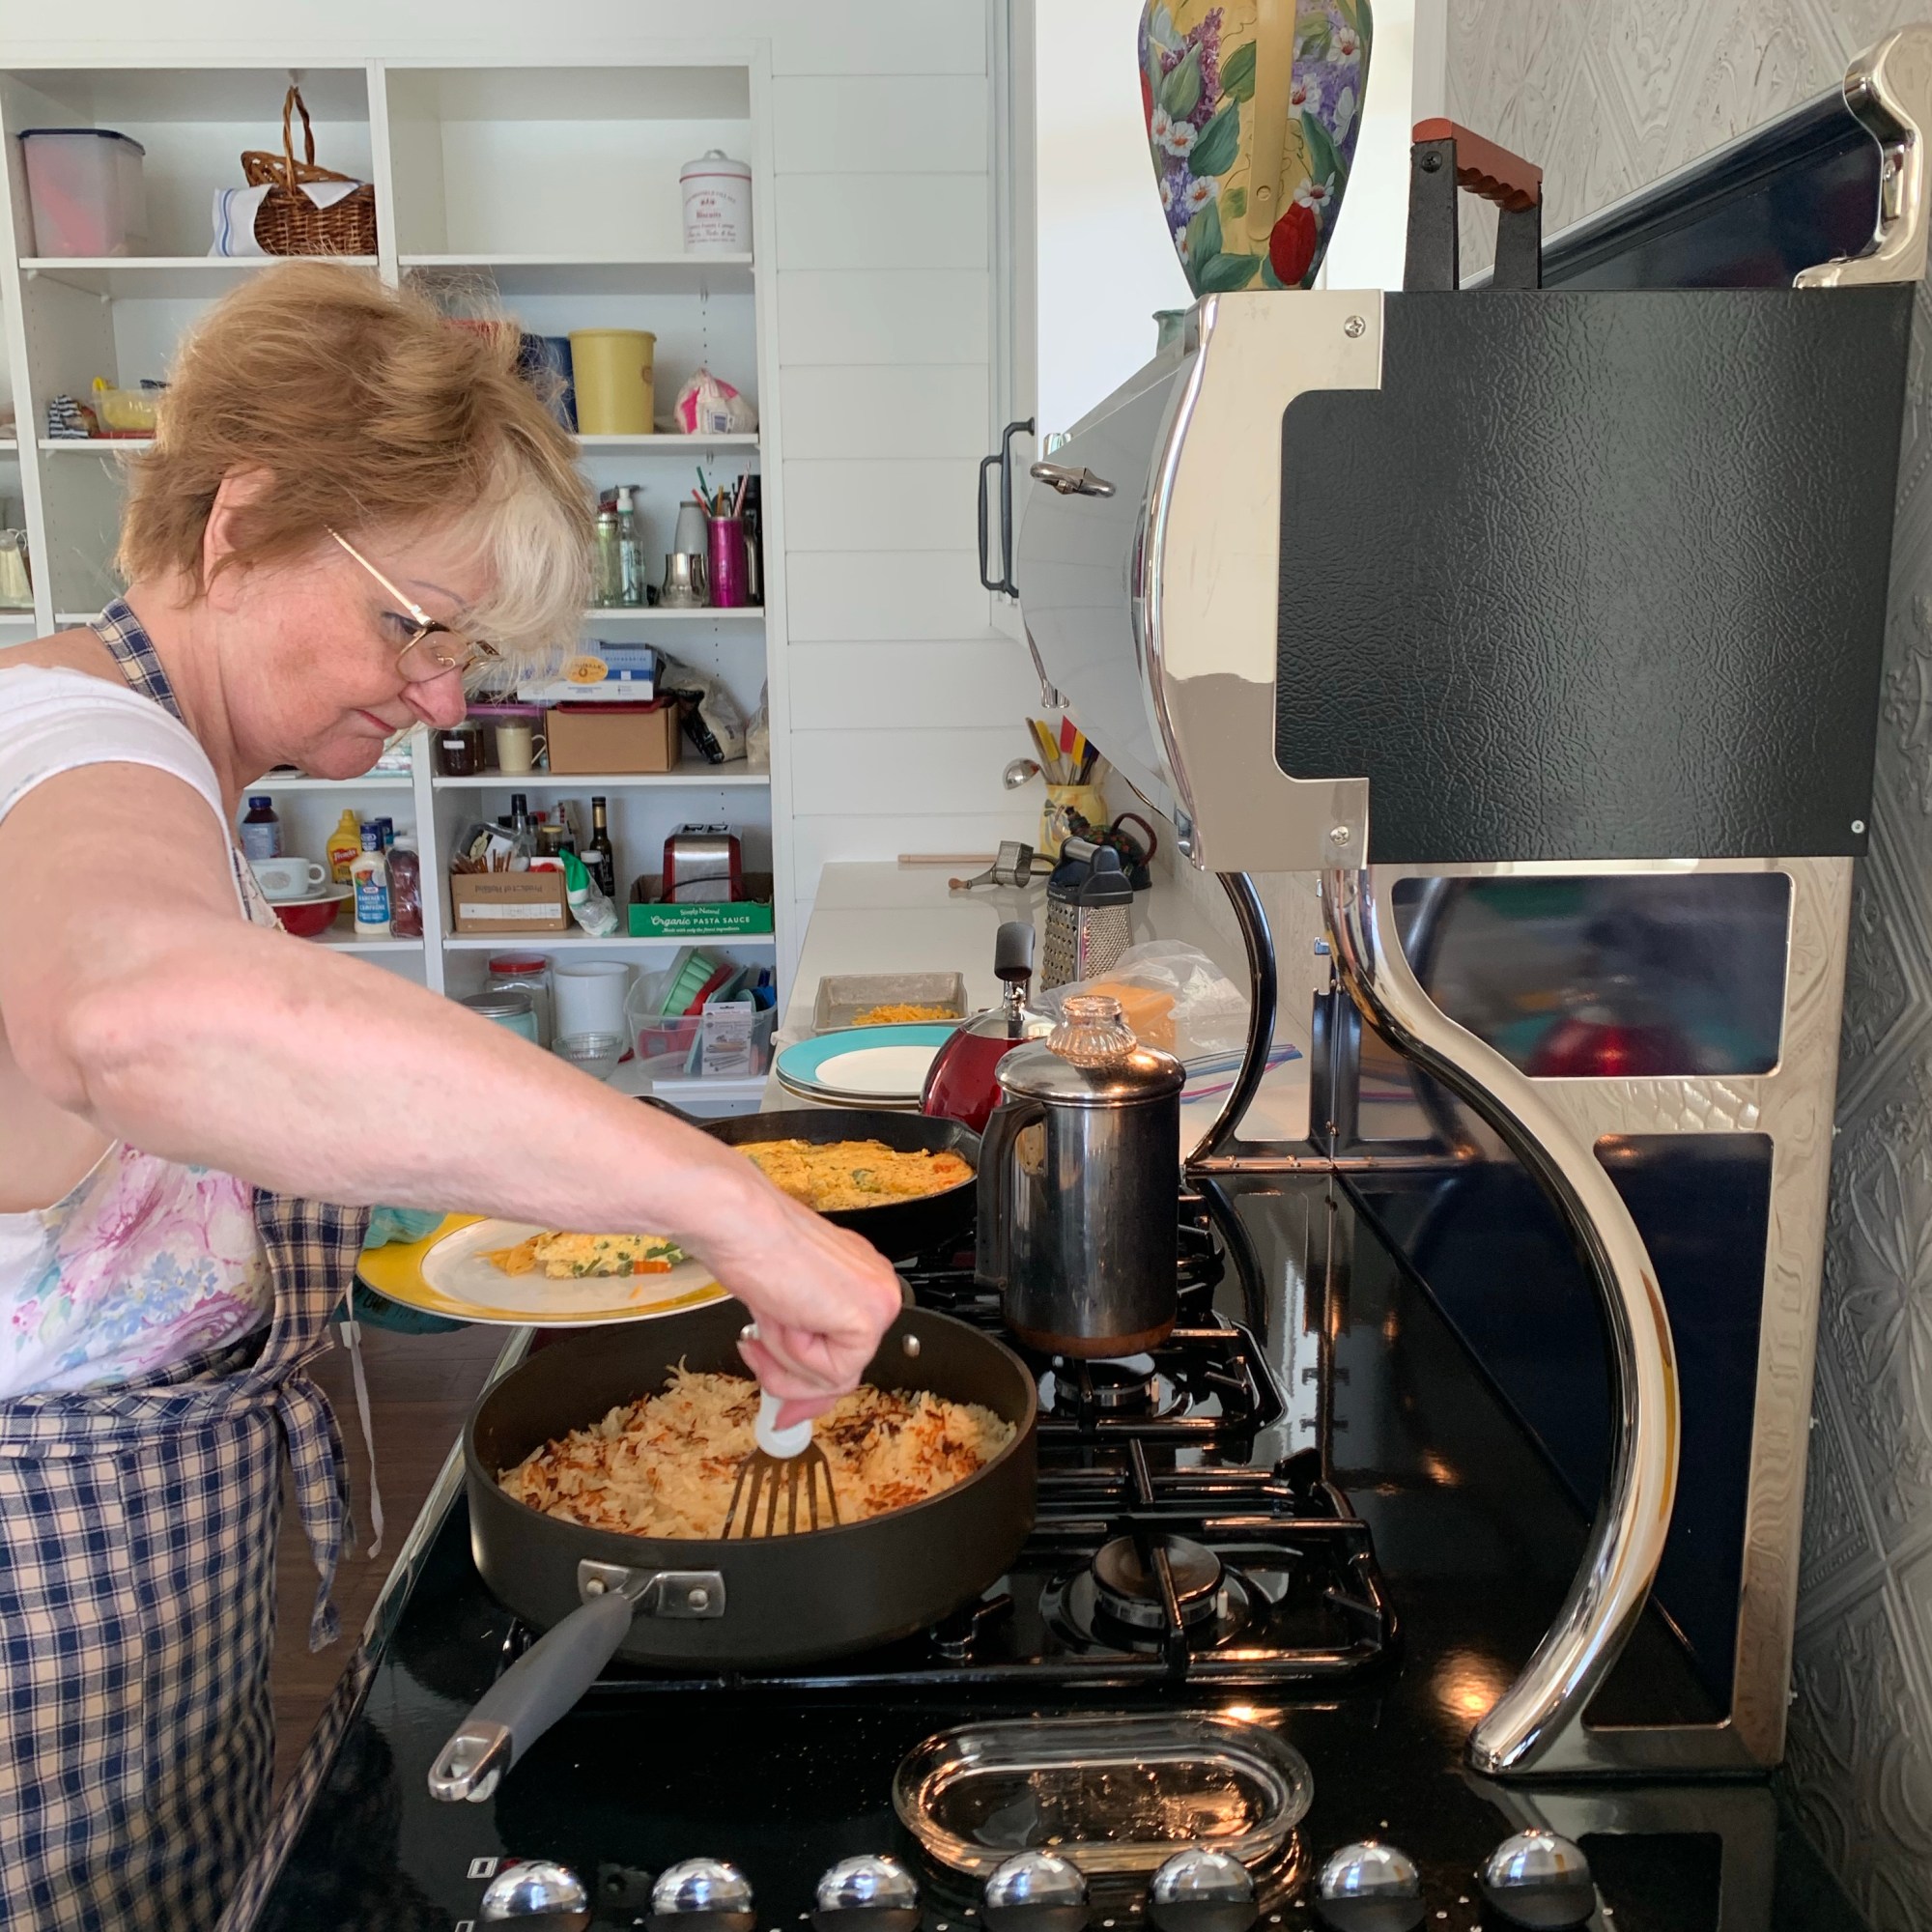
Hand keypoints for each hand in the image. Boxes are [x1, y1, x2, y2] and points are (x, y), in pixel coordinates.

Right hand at [683, 1165, 903, 1425]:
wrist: (740, 1223)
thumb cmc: (750, 1244)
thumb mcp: (780, 1307)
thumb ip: (798, 1344)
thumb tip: (792, 1394)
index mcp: (861, 1277)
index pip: (848, 1350)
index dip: (810, 1384)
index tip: (786, 1406)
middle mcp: (877, 1288)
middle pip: (842, 1369)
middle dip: (792, 1379)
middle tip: (759, 1361)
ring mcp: (879, 1304)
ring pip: (833, 1377)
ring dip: (784, 1360)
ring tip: (765, 1319)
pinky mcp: (867, 1321)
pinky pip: (829, 1372)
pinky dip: (792, 1353)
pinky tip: (780, 1314)